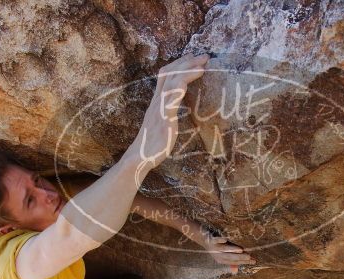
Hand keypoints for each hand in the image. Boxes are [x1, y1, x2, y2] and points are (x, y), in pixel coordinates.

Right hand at [129, 53, 208, 172]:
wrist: (139, 158)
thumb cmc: (152, 144)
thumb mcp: (161, 123)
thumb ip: (167, 112)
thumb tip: (175, 107)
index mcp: (156, 101)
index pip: (165, 74)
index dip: (178, 63)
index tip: (193, 57)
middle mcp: (157, 101)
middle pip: (169, 72)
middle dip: (187, 61)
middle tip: (204, 55)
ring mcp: (159, 108)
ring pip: (172, 81)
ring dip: (188, 70)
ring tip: (203, 65)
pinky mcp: (164, 118)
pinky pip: (170, 99)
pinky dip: (180, 87)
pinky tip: (189, 82)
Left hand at [200, 234, 255, 269]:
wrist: (202, 238)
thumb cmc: (216, 247)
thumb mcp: (224, 254)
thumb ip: (231, 261)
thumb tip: (236, 272)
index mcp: (222, 260)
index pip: (235, 262)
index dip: (244, 262)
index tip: (254, 261)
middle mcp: (218, 255)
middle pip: (230, 257)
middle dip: (240, 257)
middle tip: (249, 257)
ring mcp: (214, 248)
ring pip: (224, 250)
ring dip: (232, 250)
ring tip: (240, 250)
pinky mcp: (211, 240)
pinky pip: (216, 240)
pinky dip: (220, 240)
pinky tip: (226, 239)